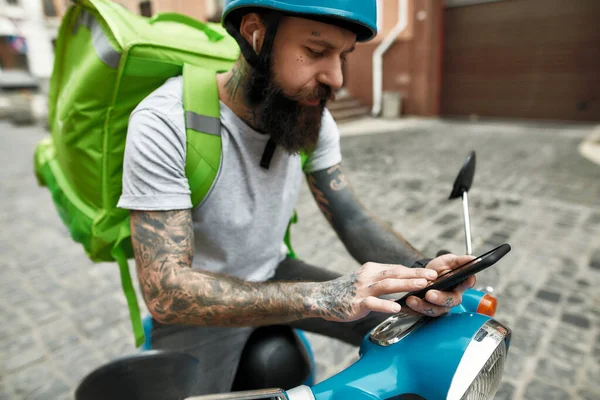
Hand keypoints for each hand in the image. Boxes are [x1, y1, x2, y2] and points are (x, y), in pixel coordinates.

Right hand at [312, 262, 437, 321]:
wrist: (320, 297)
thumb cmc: (345, 291)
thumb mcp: (363, 280)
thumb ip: (381, 280)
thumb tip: (403, 281)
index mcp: (371, 269)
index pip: (396, 268)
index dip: (414, 270)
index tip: (431, 272)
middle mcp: (367, 276)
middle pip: (395, 272)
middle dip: (415, 274)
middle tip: (433, 276)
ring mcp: (361, 289)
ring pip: (387, 285)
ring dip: (406, 284)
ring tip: (421, 286)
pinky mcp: (355, 303)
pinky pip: (372, 303)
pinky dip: (385, 304)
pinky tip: (396, 307)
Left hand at [405, 254, 476, 316]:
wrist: (424, 275)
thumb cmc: (440, 269)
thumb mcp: (449, 261)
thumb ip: (461, 261)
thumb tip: (474, 259)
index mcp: (459, 285)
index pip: (467, 284)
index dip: (466, 283)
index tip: (465, 280)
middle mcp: (451, 297)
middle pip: (449, 301)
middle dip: (439, 299)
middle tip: (430, 294)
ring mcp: (439, 305)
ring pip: (434, 310)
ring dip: (422, 306)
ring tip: (412, 299)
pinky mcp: (426, 309)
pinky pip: (420, 313)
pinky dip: (411, 310)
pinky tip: (404, 305)